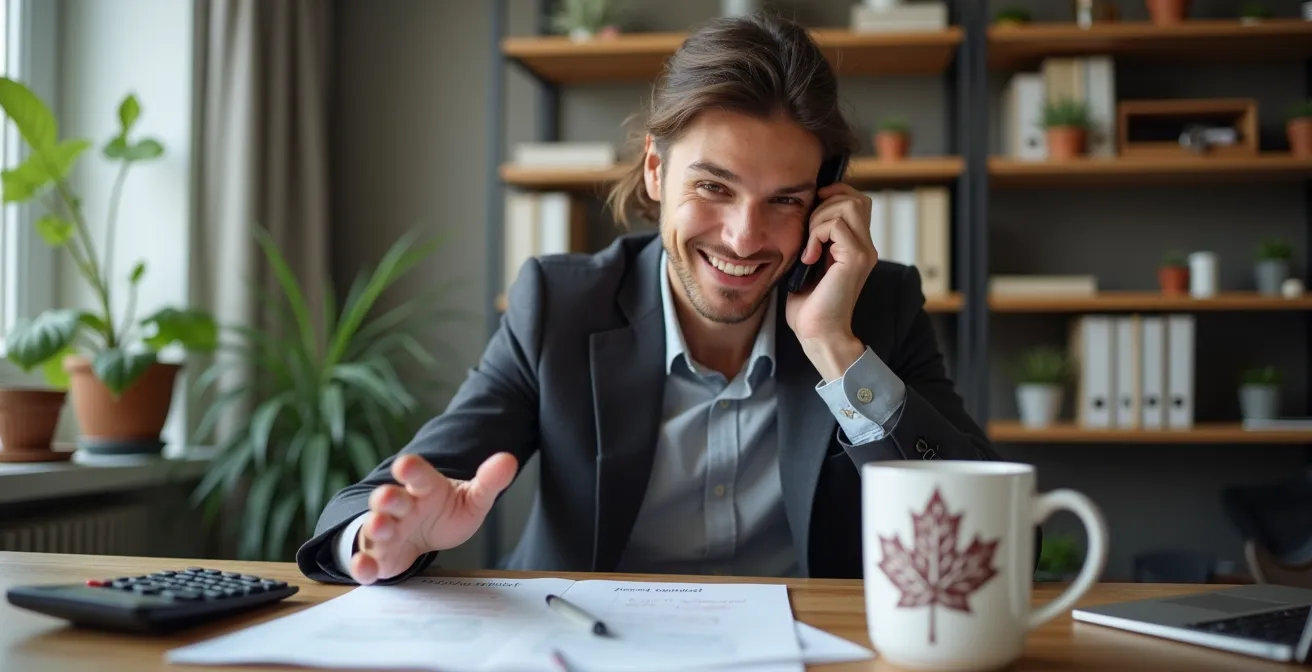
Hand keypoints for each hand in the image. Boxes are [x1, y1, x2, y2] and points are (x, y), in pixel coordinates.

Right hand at [350, 452, 517, 584]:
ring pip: (375, 527)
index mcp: (424, 488)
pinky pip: (367, 560)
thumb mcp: (472, 499)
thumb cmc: (445, 512)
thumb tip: (509, 460)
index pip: (418, 475)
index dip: (412, 469)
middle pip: (389, 499)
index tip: (406, 465)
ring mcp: (387, 531)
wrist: (426, 533)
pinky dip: (362, 565)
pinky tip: (366, 568)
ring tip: (380, 527)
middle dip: (387, 498)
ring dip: (375, 526)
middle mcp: (401, 507)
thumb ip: (489, 482)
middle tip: (388, 498)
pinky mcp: (380, 557)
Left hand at [785, 183, 875, 379]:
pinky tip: (809, 258)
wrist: (818, 332)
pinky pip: (836, 226)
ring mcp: (864, 252)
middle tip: (809, 231)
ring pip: (847, 206)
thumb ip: (814, 238)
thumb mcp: (809, 262)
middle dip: (825, 205)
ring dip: (819, 220)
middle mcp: (866, 247)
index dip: (834, 195)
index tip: (811, 210)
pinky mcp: (856, 259)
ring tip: (809, 246)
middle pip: (856, 199)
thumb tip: (803, 212)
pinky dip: (816, 236)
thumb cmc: (809, 304)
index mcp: (857, 246)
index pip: (856, 201)